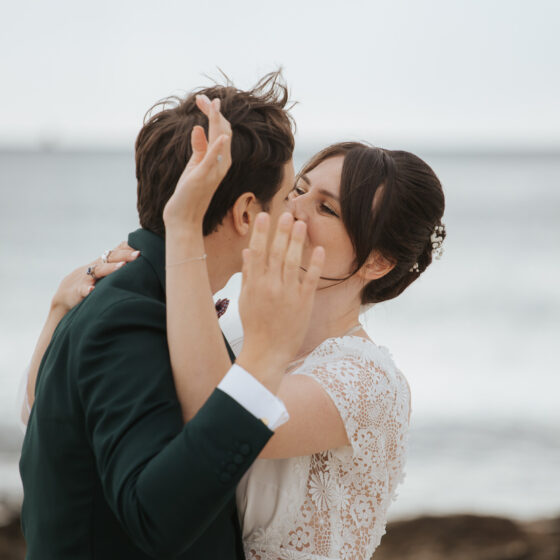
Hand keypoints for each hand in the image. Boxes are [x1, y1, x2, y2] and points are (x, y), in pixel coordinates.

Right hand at [50, 242, 139, 313]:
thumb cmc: (91, 281)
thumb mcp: (104, 270)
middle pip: (111, 257)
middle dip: (125, 255)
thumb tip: (139, 254)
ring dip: (110, 268)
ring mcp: (87, 278)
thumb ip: (118, 261)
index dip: (128, 247)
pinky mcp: (78, 291)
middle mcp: (96, 267)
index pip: (117, 251)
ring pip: (99, 270)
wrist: (65, 294)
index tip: (144, 245)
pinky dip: (87, 289)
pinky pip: (82, 289)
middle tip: (138, 254)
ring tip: (122, 266)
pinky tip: (92, 290)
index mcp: (103, 262)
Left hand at [163, 96, 231, 230]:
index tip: (202, 100)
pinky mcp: (204, 176)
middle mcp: (222, 164)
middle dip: (214, 112)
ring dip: (217, 121)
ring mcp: (215, 170)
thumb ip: (198, 147)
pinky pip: (213, 159)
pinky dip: (217, 147)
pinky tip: (220, 135)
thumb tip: (197, 128)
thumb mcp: (194, 166)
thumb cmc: (190, 193)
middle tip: (202, 98)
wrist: (184, 216)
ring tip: (212, 104)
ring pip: (220, 141)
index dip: (214, 114)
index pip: (221, 131)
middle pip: (223, 131)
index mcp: (220, 159)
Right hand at [236, 212, 324, 391]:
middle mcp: (271, 286)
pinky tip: (318, 249)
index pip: (257, 253)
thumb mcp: (245, 299)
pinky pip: (310, 279)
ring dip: (297, 242)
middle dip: (281, 232)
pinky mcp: (304, 302)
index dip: (261, 233)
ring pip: (293, 262)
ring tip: (301, 224)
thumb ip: (248, 275)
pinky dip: (314, 264)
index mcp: (255, 284)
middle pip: (276, 253)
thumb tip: (248, 252)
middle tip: (287, 213)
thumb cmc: (255, 325)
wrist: (267, 351)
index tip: (265, 215)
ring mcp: (288, 294)